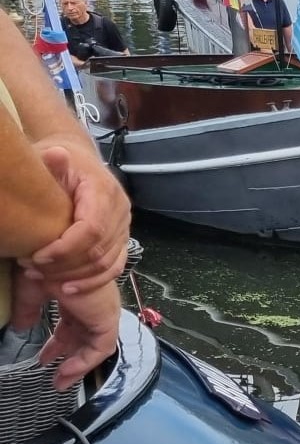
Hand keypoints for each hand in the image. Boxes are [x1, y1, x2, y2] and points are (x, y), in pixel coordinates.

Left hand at [22, 144, 129, 296]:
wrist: (78, 158)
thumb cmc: (60, 160)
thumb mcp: (52, 156)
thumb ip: (53, 163)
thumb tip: (58, 155)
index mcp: (104, 192)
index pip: (92, 230)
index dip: (64, 250)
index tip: (35, 257)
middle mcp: (120, 210)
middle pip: (98, 251)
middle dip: (63, 266)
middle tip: (30, 269)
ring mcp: (124, 226)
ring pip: (106, 263)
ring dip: (73, 276)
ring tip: (41, 277)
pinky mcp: (122, 238)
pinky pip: (115, 267)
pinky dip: (92, 282)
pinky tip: (67, 288)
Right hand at [29, 276, 122, 390]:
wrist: (53, 256)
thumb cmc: (42, 267)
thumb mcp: (30, 292)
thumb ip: (27, 311)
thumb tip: (20, 327)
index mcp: (78, 295)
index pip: (73, 325)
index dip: (59, 343)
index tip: (44, 359)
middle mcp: (93, 303)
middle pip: (84, 337)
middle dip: (69, 357)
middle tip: (55, 375)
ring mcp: (102, 310)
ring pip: (96, 344)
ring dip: (79, 364)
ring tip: (61, 381)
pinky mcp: (106, 318)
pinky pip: (102, 347)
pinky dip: (87, 361)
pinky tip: (67, 371)